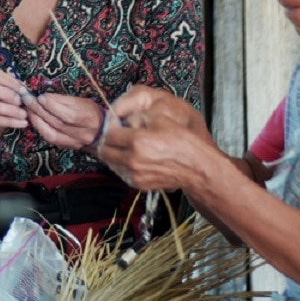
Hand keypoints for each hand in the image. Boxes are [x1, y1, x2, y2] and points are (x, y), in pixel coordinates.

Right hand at [0, 68, 30, 145]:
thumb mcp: (7, 98)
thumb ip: (14, 91)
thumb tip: (25, 91)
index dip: (10, 82)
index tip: (23, 91)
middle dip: (6, 93)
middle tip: (20, 101)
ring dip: (9, 109)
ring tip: (24, 114)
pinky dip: (10, 121)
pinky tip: (23, 123)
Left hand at [26, 93, 104, 149]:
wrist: (101, 133)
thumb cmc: (90, 112)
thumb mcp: (82, 102)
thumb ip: (63, 100)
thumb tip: (44, 98)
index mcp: (89, 119)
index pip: (68, 115)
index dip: (53, 106)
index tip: (41, 97)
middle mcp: (82, 134)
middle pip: (58, 124)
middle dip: (40, 111)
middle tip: (28, 100)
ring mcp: (73, 142)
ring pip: (51, 134)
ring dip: (37, 121)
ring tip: (28, 109)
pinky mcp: (66, 146)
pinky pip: (50, 139)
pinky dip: (40, 128)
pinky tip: (34, 119)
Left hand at [98, 86, 221, 190]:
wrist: (195, 166)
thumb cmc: (181, 141)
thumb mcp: (160, 119)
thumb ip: (137, 117)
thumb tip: (123, 119)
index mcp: (137, 141)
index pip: (109, 134)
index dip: (110, 127)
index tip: (115, 124)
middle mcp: (132, 159)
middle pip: (104, 150)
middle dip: (107, 141)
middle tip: (115, 135)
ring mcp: (134, 174)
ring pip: (110, 163)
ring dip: (113, 154)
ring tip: (124, 147)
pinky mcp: (138, 183)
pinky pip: (120, 172)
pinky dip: (121, 165)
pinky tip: (133, 158)